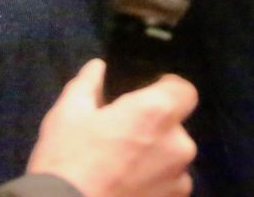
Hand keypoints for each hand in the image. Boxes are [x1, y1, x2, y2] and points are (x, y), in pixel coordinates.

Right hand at [27, 60, 197, 196]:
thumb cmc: (69, 157)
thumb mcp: (69, 111)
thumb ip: (89, 83)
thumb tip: (99, 68)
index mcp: (155, 112)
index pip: (185, 90)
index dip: (168, 88)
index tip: (147, 92)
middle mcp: (178, 145)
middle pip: (176, 125)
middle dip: (155, 125)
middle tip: (124, 132)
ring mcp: (178, 181)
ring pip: (173, 157)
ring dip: (156, 156)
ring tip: (124, 164)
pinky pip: (169, 184)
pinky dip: (154, 182)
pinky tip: (127, 185)